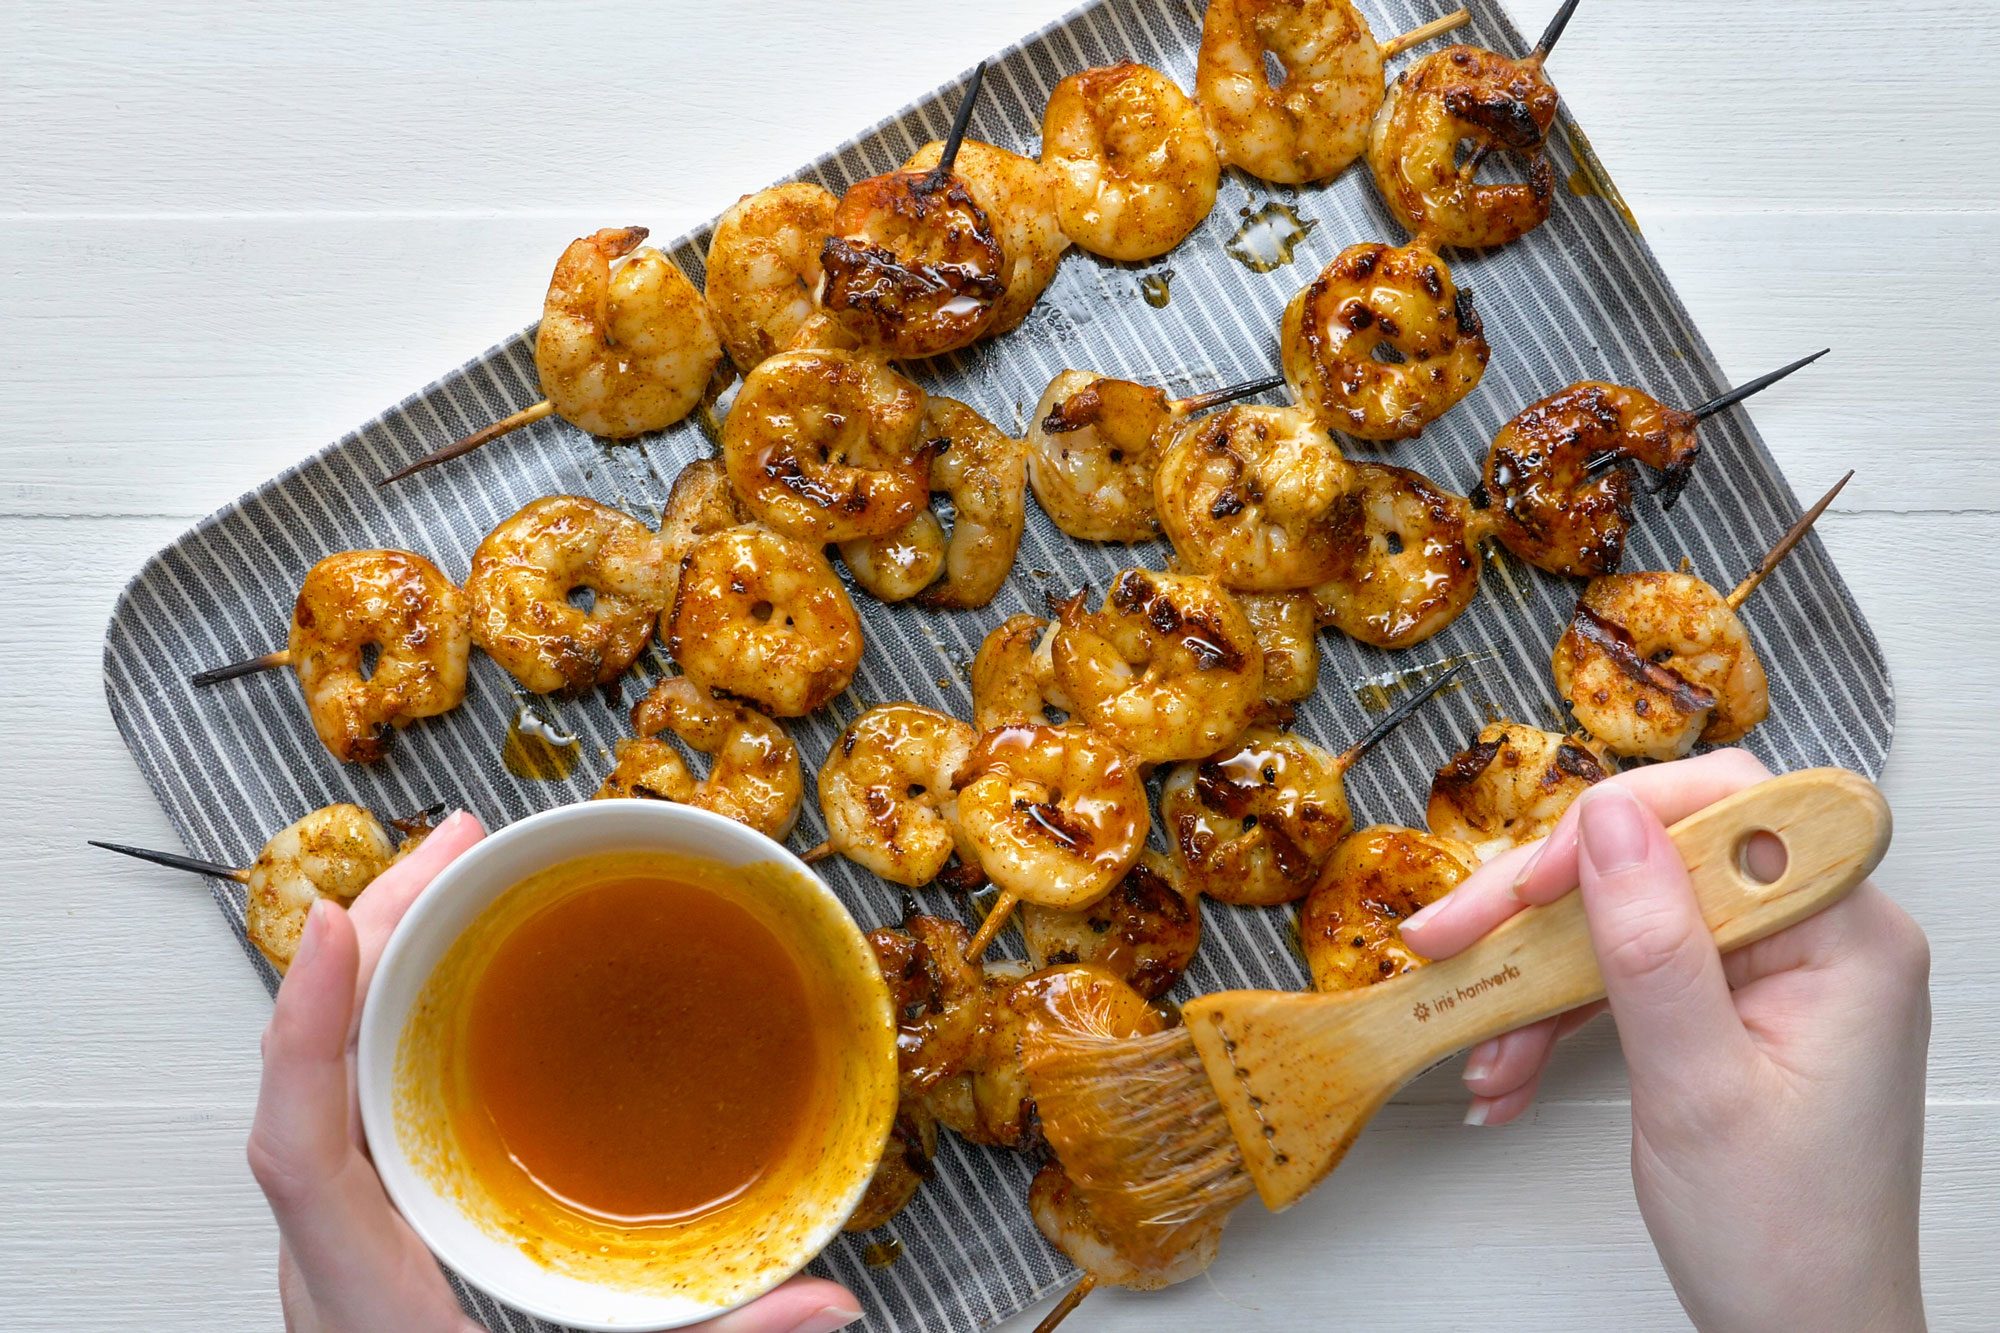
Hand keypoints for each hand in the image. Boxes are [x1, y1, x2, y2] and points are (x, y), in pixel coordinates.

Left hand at [246, 810, 862, 1332]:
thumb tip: (826, 1306)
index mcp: (368, 1299)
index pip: (299, 1145)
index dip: (307, 1027)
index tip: (332, 919)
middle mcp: (337, 1264)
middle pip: (315, 1078)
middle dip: (378, 941)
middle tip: (456, 848)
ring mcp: (348, 1252)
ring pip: (329, 1087)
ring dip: (382, 976)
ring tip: (451, 890)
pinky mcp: (374, 1246)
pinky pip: (359, 1112)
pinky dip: (394, 1032)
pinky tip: (448, 1004)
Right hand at [1400, 751, 1929, 1332]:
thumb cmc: (1786, 1239)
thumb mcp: (1698, 1088)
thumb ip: (1650, 944)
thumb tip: (1608, 820)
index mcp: (1845, 937)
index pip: (1728, 808)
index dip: (1618, 824)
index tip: (1530, 882)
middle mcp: (1818, 936)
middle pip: (1661, 858)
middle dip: (1547, 907)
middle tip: (1455, 938)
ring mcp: (1774, 973)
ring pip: (1629, 917)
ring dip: (1540, 976)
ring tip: (1482, 1042)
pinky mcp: (1734, 1007)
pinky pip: (1630, 973)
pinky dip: (1562, 1016)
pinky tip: (1511, 1066)